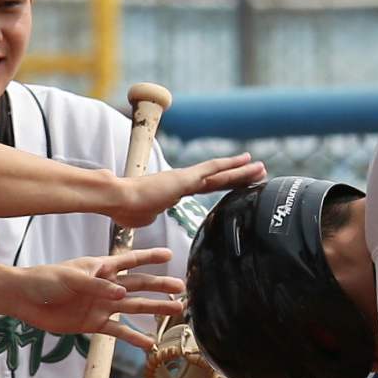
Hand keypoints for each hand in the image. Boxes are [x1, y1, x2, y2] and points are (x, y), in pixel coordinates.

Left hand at [10, 248, 185, 342]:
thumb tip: (123, 294)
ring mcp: (102, 305)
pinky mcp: (94, 323)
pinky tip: (149, 344)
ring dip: (154, 310)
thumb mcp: (72, 278)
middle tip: (182, 289)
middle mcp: (106, 286)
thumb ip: (97, 285)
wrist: (26, 300)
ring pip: (133, 307)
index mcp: (101, 267)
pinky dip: (133, 337)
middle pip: (138, 285)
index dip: (149, 257)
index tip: (169, 255)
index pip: (130, 260)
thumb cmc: (46, 280)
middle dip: (160, 286)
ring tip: (176, 312)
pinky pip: (118, 331)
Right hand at [110, 155, 264, 228]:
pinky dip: (230, 165)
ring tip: (260, 167)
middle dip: (238, 177)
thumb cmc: (124, 208)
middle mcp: (182, 181)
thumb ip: (151, 214)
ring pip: (220, 173)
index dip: (221, 185)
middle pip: (217, 179)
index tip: (235, 184)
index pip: (204, 187)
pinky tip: (244, 162)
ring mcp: (184, 179)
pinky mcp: (185, 179)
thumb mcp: (143, 216)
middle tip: (258, 173)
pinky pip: (213, 170)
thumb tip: (150, 215)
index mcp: (173, 191)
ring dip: (242, 171)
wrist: (117, 199)